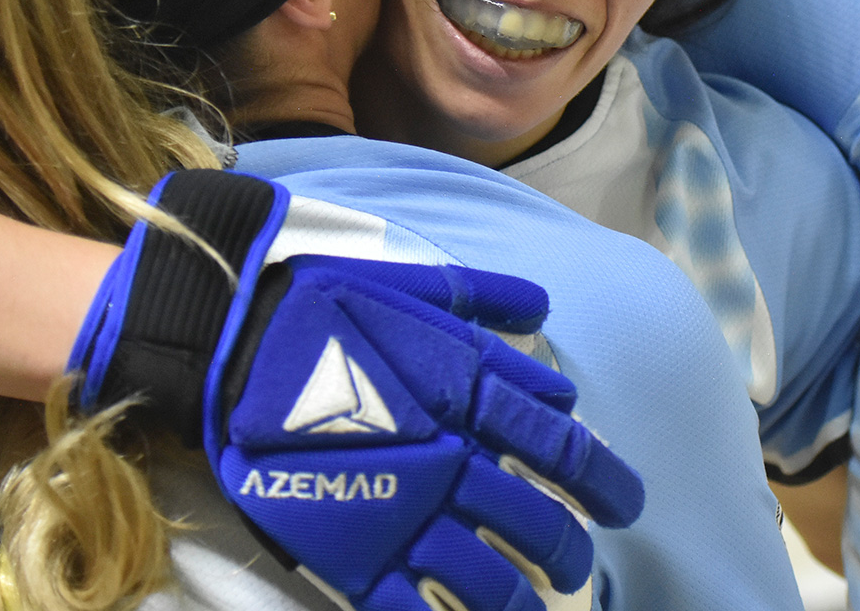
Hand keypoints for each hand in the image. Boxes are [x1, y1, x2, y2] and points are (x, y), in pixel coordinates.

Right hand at [70, 169, 642, 610]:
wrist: (230, 343)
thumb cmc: (325, 306)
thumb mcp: (415, 282)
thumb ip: (485, 299)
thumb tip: (542, 313)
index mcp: (474, 396)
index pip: (565, 451)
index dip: (608, 485)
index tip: (629, 508)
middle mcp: (453, 462)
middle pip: (538, 527)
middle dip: (570, 555)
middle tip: (579, 570)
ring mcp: (404, 515)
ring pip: (488, 582)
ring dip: (523, 606)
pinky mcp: (351, 554)